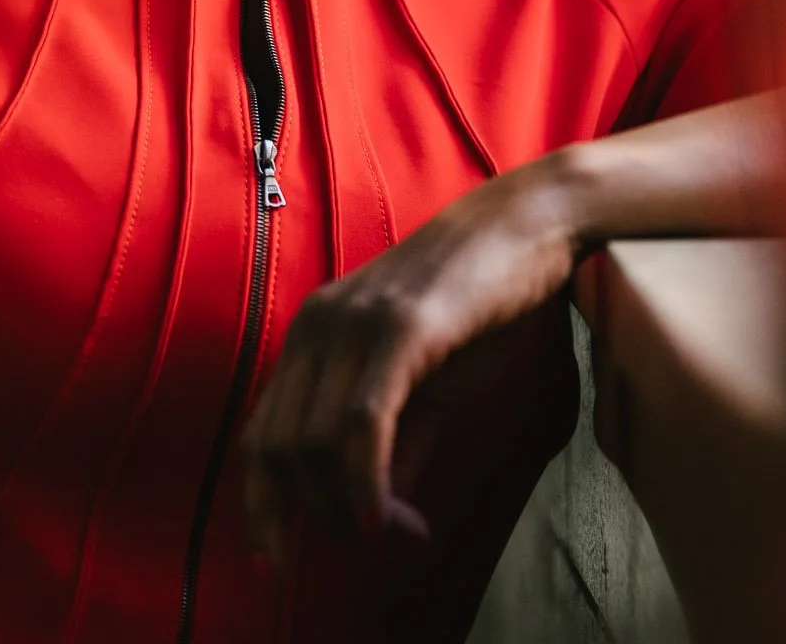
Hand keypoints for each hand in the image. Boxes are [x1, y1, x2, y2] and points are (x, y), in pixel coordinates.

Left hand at [241, 157, 579, 562]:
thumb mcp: (428, 381)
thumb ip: (396, 444)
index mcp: (313, 333)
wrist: (525, 224)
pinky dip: (366, 486)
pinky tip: (389, 523)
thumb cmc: (479, 300)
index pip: (260, 434)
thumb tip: (377, 519)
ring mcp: (354, 322)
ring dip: (350, 513)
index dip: (261, 505)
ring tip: (402, 532)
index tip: (275, 561)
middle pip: (276, 449)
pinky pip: (360, 424)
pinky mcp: (400, 327)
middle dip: (314, 519)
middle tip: (372, 543)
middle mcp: (317, 325)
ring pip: (312, 446)